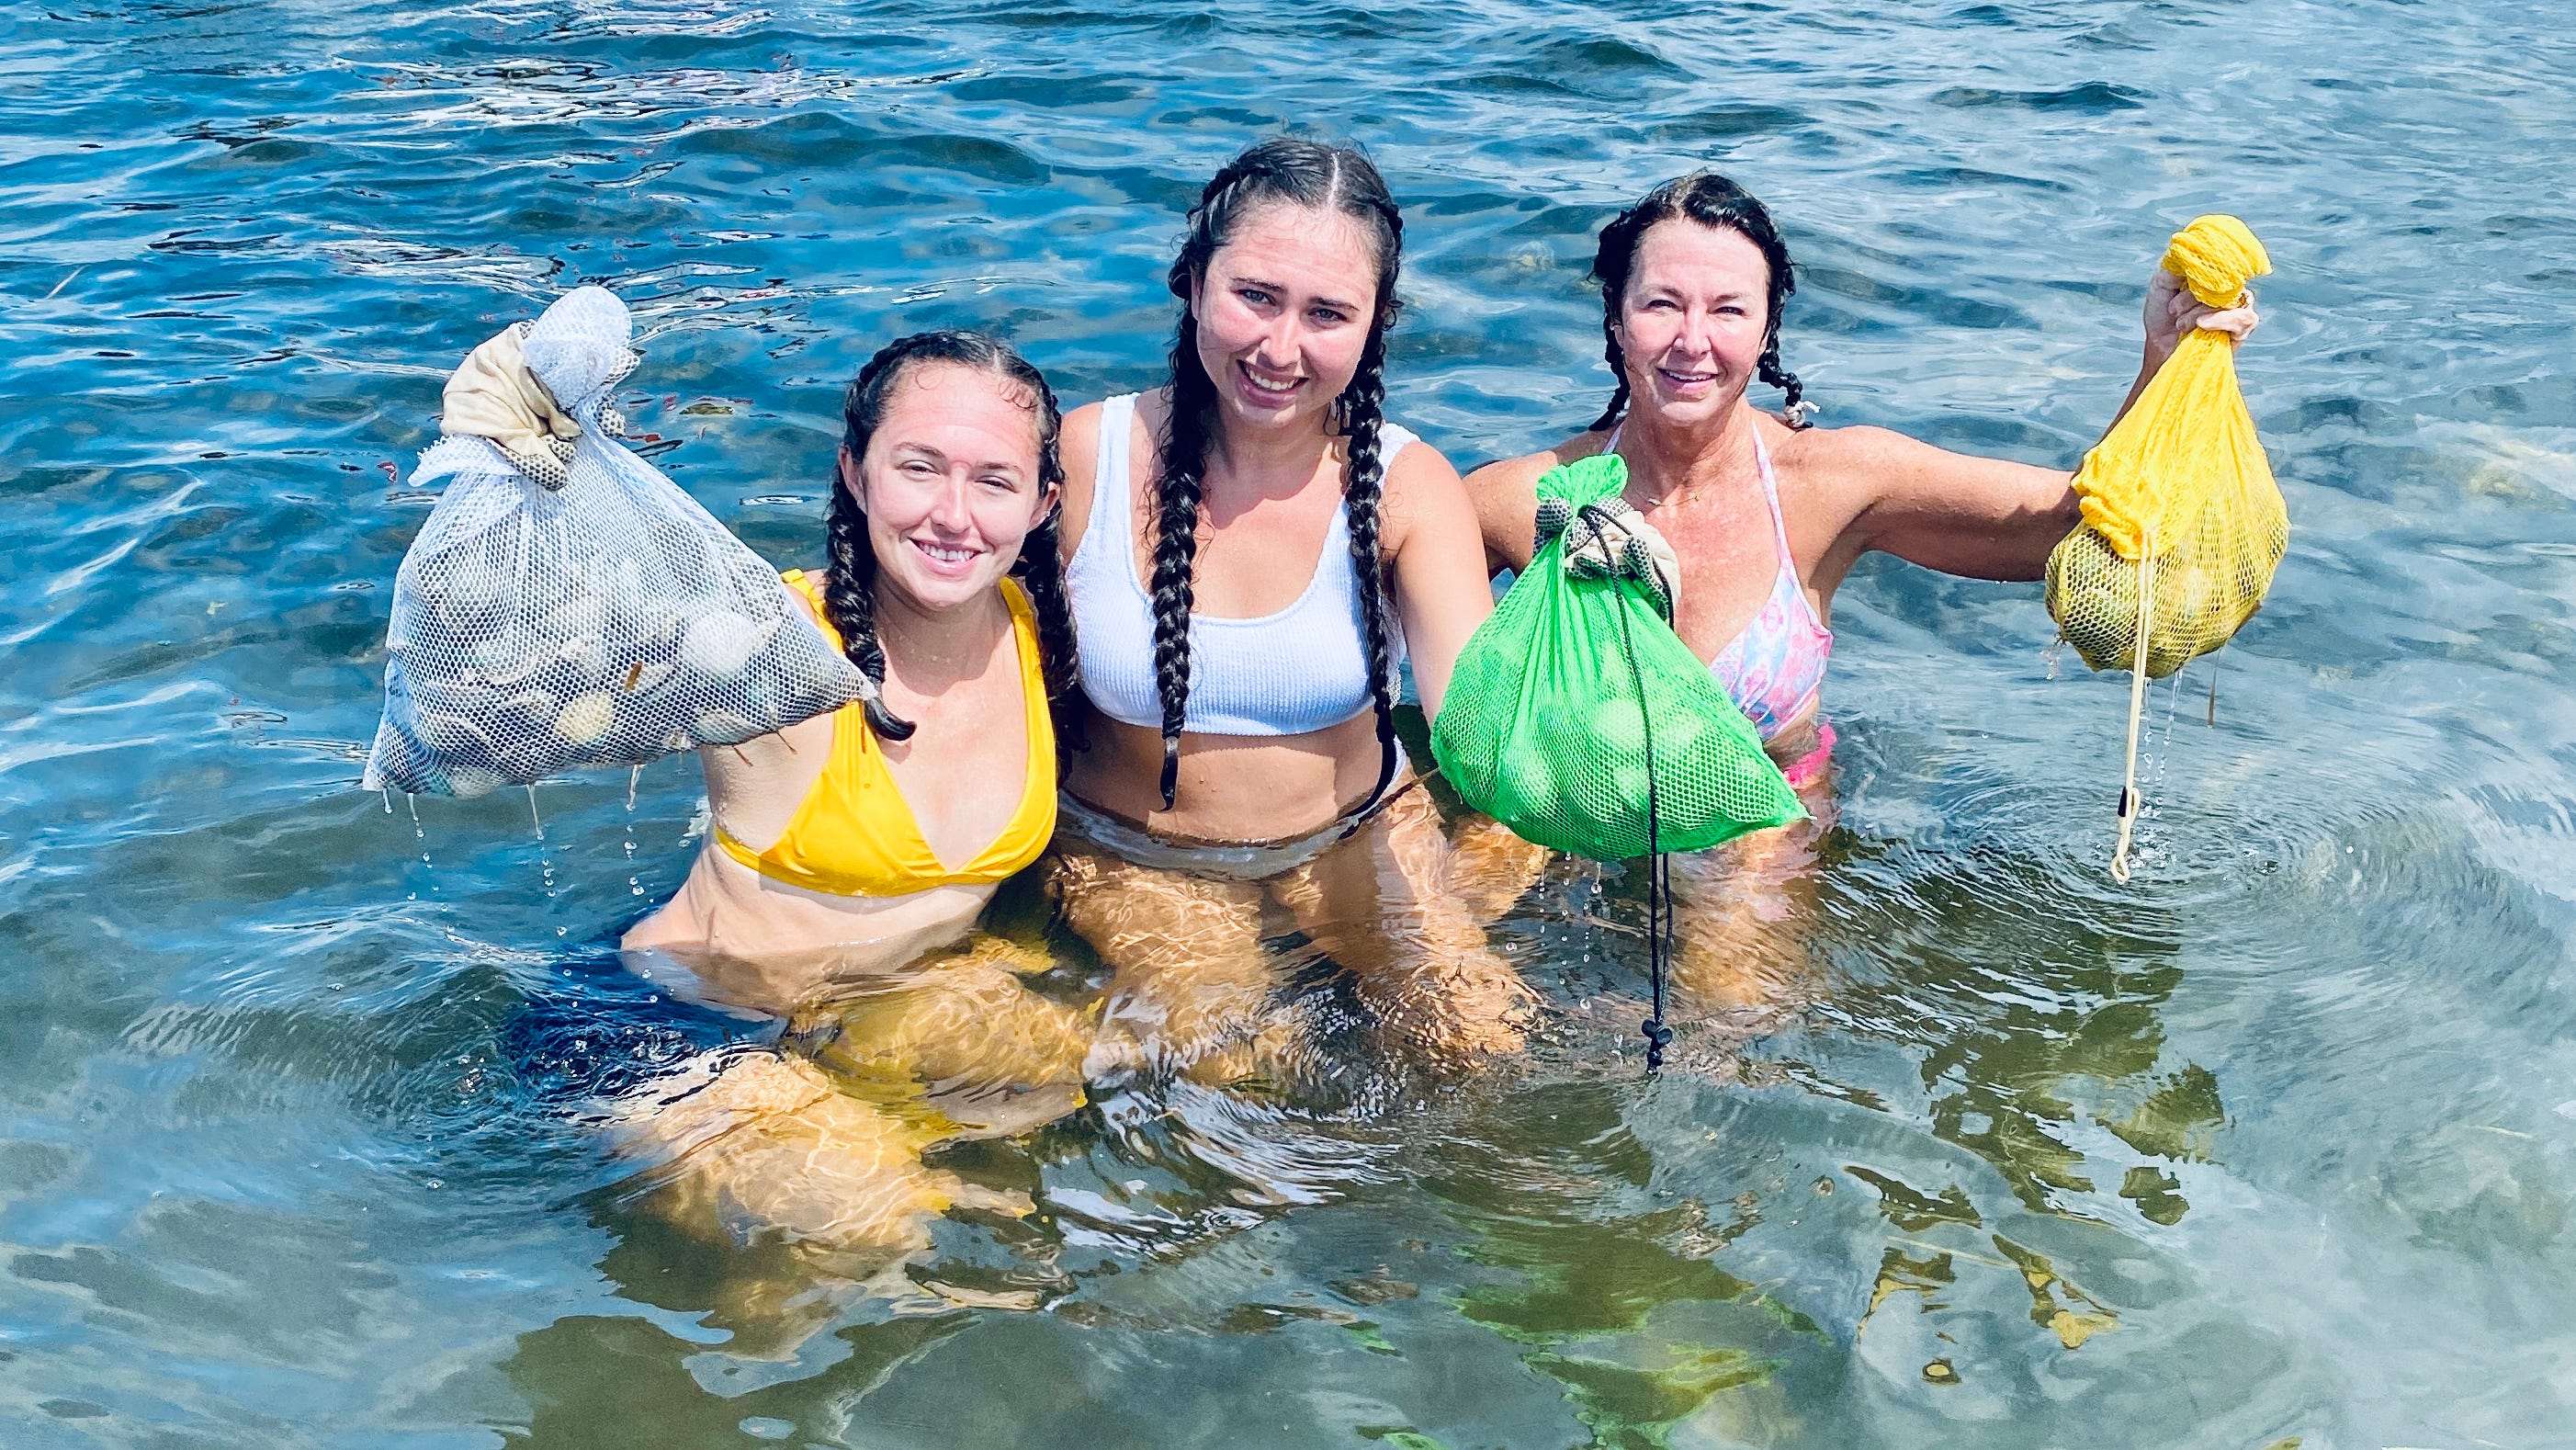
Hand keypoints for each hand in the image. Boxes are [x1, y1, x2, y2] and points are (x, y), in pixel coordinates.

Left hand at [2143, 265, 2259, 365]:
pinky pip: (2243, 318)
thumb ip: (2177, 263)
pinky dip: (2220, 320)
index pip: (2224, 258)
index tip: (2183, 283)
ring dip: (2199, 312)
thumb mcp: (2162, 282)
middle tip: (2173, 311)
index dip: (2205, 268)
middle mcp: (2230, 284)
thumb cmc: (2162, 314)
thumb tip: (2192, 245)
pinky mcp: (2243, 327)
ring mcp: (2239, 304)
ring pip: (2230, 299)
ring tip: (2181, 324)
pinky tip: (2201, 325)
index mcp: (2214, 272)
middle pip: (2224, 281)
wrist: (2161, 347)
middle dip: (2191, 298)